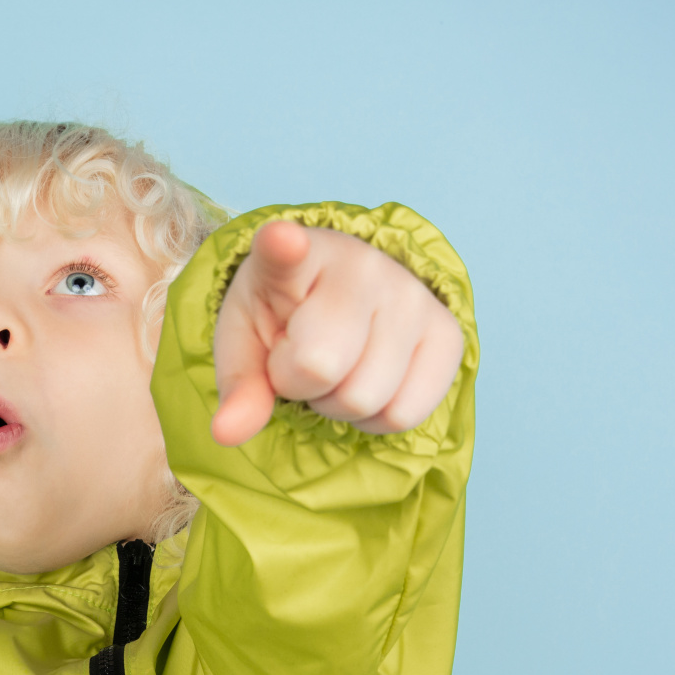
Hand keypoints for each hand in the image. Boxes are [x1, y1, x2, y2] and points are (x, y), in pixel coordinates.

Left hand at [210, 221, 464, 445]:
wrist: (341, 302)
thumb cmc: (284, 321)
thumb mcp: (245, 345)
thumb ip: (238, 387)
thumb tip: (226, 434)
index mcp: (293, 258)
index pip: (286, 251)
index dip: (283, 248)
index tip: (281, 240)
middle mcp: (362, 265)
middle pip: (321, 367)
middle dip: (300, 385)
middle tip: (301, 361)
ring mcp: (412, 295)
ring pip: (366, 398)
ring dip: (339, 403)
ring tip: (336, 369)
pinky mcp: (448, 333)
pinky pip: (405, 413)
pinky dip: (377, 418)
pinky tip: (367, 382)